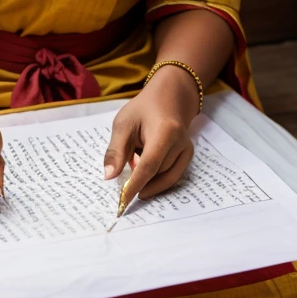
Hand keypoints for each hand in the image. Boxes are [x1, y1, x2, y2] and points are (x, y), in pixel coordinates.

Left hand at [103, 66, 199, 208]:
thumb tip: (109, 177)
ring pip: (165, 177)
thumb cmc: (143, 110)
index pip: (150, 164)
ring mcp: (187, 150)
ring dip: (148, 179)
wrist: (169, 97)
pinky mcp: (188, 156)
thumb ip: (116, 150)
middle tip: (122, 184)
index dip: (136, 184)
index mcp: (165, 131)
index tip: (123, 200)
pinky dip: (158, 181)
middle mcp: (181, 143)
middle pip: (158, 173)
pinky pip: (173, 176)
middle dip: (140, 182)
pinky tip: (145, 178)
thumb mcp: (123, 124)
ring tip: (134, 166)